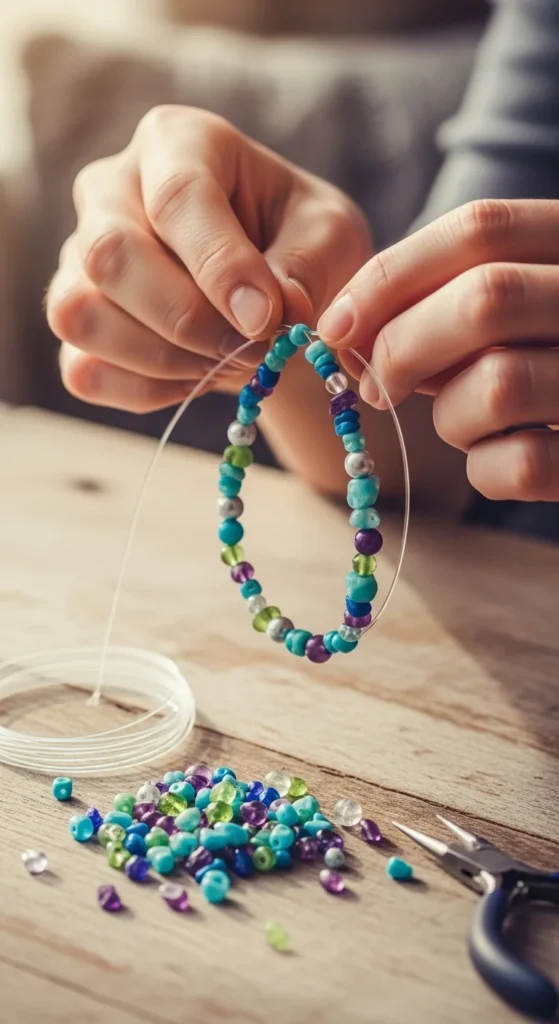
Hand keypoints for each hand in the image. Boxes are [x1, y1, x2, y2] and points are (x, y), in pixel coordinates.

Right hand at [47, 105, 369, 412]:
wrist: (270, 285)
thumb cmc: (299, 241)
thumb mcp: (329, 236)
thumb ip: (306, 266)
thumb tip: (274, 314)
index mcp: (176, 142)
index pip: (177, 196)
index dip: (219, 266)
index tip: (266, 319)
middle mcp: (109, 189)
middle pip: (110, 254)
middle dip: (187, 319)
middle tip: (251, 350)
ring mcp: (78, 256)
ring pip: (81, 313)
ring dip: (164, 359)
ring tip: (227, 362)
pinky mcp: (74, 316)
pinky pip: (83, 369)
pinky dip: (144, 390)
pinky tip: (194, 380)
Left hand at [318, 199, 558, 501]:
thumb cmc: (547, 358)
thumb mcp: (514, 308)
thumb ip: (448, 300)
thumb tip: (348, 327)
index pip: (480, 229)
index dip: (391, 277)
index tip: (335, 326)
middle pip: (487, 299)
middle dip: (404, 346)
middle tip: (375, 386)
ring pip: (499, 385)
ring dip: (451, 416)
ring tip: (461, 423)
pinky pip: (522, 465)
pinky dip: (486, 470)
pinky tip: (495, 460)